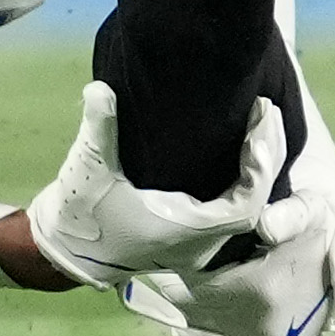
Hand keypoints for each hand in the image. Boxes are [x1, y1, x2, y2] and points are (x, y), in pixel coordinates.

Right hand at [21, 82, 287, 286]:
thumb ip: (98, 129)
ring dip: (260, 166)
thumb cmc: (80, 213)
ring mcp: (199, 240)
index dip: (259, 169)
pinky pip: (236, 206)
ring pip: (249, 207)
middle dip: (267, 157)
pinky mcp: (194, 231)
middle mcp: (199, 243)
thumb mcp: (88, 168)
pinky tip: (246, 142)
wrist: (66, 247)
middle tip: (266, 110)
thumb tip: (100, 88)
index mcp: (182, 233)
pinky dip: (247, 176)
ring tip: (261, 119)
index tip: (260, 124)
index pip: (245, 208)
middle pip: (256, 204)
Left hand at [120, 199, 334, 335]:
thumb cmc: (315, 235)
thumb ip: (287, 213)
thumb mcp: (308, 212)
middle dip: (175, 291)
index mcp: (262, 292)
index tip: (170, 256)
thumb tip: (264, 225)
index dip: (174, 272)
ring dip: (181, 315)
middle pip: (189, 313)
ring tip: (180, 290)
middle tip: (170, 270)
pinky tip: (191, 321)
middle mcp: (258, 331)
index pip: (191, 289)